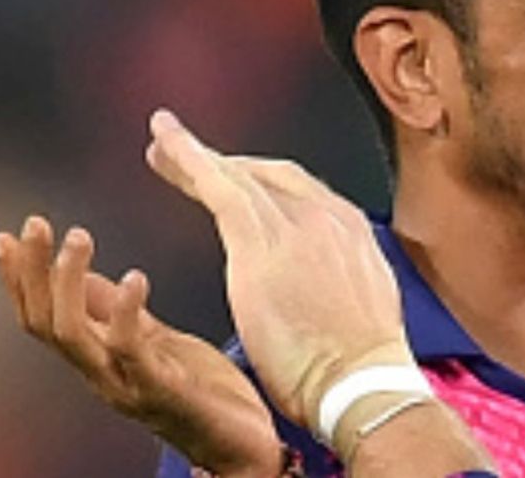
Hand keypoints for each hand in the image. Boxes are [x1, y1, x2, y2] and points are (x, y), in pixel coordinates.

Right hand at [0, 216, 282, 477]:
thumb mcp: (157, 341)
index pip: (42, 317)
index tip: (12, 235)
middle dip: (34, 272)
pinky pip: (131, 352)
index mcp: (100, 360)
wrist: (245, 446)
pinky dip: (126, 313)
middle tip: (38, 226)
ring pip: (72, 336)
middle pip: (45, 323)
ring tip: (77, 239)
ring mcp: (126, 385)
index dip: (22, 279)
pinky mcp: (162, 391)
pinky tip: (136, 278)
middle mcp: (102, 374)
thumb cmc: (205, 393)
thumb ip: (119, 313)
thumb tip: (84, 276)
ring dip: (67, 284)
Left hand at [143, 109, 413, 432]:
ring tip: (161, 143)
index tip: (233, 176)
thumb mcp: (363, 307)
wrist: (362, 381)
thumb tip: (324, 288)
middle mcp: (327, 216)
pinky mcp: (260, 244)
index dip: (259, 179)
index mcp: (351, 232)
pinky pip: (218, 188)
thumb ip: (340, 282)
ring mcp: (297, 225)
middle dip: (225, 162)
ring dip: (196, 156)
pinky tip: (164, 148)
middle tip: (183, 152)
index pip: (299, 192)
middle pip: (267, 175)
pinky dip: (190, 160)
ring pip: (238, 176)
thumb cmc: (360, 366)